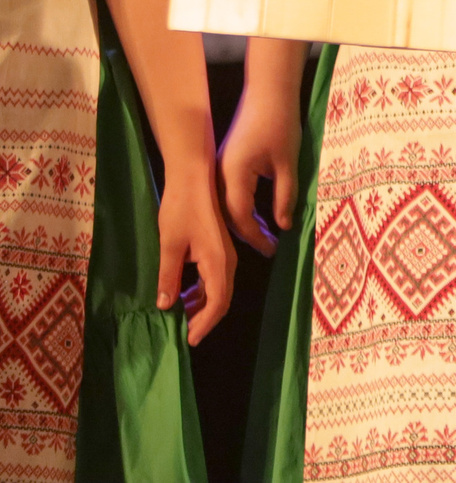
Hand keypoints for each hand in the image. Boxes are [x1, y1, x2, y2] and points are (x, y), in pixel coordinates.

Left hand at [157, 162, 236, 344]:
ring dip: (200, 306)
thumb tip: (166, 307)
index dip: (205, 324)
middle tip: (183, 336)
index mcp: (218, 261)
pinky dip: (200, 292)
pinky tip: (182, 296)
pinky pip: (213, 278)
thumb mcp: (169, 245)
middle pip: (221, 299)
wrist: (193, 176)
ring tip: (178, 318)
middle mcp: (227, 261)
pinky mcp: (217, 249)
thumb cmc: (180, 208)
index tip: (190, 341)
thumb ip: (168, 277)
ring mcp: (224, 254)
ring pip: (217, 289)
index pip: (218, 302)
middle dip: (203, 319)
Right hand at [218, 85, 302, 256]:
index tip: (271, 249)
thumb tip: (283, 226)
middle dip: (248, 234)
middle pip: (227, 215)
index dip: (255, 236)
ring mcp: (219, 169)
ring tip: (267, 237)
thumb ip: (284, 196)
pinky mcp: (224, 165)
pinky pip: (228, 195)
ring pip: (226, 206)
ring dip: (244, 222)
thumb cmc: (280, 124)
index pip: (239, 216)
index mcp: (233, 174)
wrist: (267, 93)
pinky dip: (241, 209)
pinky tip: (259, 217)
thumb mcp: (288, 163)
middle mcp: (219, 175)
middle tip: (270, 248)